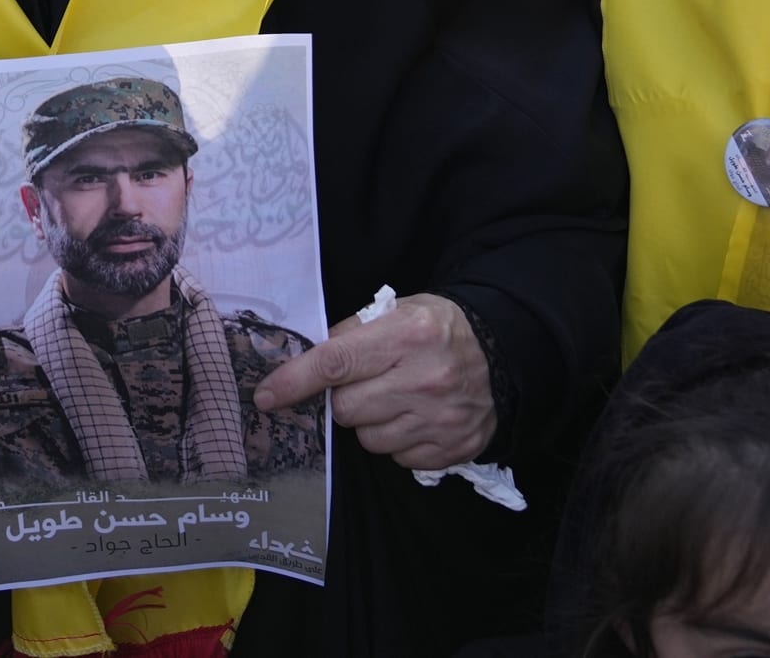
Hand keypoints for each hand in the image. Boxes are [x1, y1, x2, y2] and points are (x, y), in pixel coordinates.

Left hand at [254, 293, 495, 469]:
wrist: (503, 356)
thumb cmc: (440, 329)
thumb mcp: (399, 310)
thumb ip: (352, 333)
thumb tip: (306, 361)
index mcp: (407, 335)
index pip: (336, 362)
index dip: (294, 381)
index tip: (265, 396)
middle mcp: (424, 379)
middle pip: (347, 409)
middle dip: (345, 400)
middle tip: (366, 384)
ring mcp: (440, 419)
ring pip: (369, 440)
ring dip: (372, 423)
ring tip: (395, 400)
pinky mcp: (451, 449)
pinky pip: (398, 459)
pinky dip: (398, 442)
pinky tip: (415, 418)